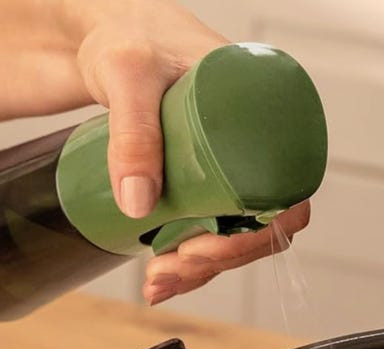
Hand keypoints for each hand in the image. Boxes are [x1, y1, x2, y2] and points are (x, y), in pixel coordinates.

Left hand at [67, 1, 311, 299]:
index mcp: (266, 107)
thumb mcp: (129, 74)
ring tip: (157, 282)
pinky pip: (205, 224)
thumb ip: (133, 131)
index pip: (289, 188)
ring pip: (231, 229)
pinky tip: (159, 277)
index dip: (261, 232)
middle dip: (220, 258)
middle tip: (171, 269)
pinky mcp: (193, 175)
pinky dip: (187, 257)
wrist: (94, 31)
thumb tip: (139, 205)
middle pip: (260, 219)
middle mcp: (251, 139)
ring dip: (201, 267)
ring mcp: (222, 160)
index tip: (209, 246)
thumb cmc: (127, 34)